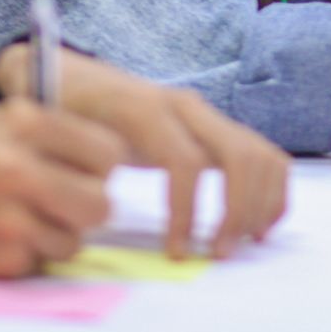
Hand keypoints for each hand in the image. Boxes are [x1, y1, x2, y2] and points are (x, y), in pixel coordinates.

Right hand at [0, 100, 124, 276]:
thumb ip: (49, 132)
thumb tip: (110, 159)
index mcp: (24, 121)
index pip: (109, 151)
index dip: (100, 166)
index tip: (86, 171)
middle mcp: (19, 166)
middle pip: (102, 203)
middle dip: (85, 206)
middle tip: (60, 202)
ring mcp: (7, 218)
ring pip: (73, 242)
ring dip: (53, 236)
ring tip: (15, 219)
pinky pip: (36, 265)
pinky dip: (21, 258)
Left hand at [3, 49, 288, 259]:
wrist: (71, 78)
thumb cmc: (60, 112)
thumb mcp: (58, 134)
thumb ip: (76, 164)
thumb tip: (100, 202)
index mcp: (146, 109)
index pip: (187, 162)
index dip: (186, 213)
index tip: (176, 253)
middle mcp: (187, 106)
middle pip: (240, 155)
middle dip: (237, 211)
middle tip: (217, 254)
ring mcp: (206, 115)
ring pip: (260, 153)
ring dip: (260, 204)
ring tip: (238, 244)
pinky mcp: (216, 127)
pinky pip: (263, 153)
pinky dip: (272, 189)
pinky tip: (258, 224)